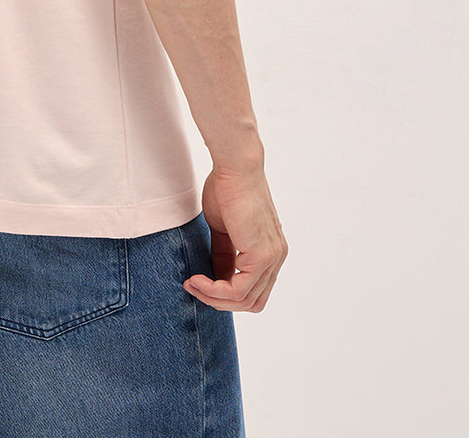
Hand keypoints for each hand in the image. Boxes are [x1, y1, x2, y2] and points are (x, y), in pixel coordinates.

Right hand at [183, 166, 286, 311]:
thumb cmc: (226, 188)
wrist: (234, 167)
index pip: (253, 289)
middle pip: (252, 302)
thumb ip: (224, 254)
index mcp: (271, 250)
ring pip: (244, 301)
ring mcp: (272, 258)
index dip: (224, 293)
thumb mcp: (223, 229)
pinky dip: (215, 291)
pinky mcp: (261, 256)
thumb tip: (217, 278)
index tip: (198, 282)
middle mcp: (276, 257)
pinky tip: (198, 280)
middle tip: (194, 287)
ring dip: (213, 298)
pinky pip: (238, 290)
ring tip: (192, 283)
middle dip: (219, 301)